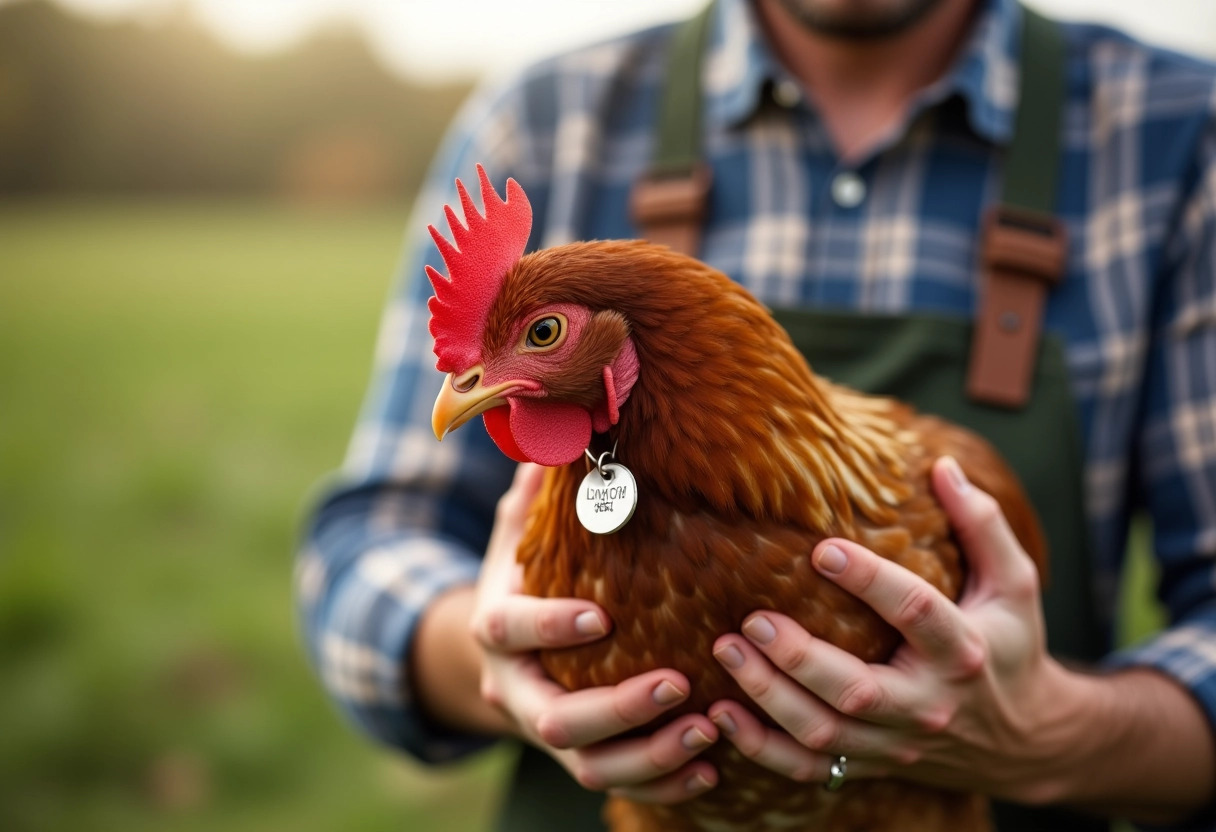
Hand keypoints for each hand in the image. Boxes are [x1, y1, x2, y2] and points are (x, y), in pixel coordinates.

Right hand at [472, 463, 719, 803]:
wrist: (497, 651)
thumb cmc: (522, 575)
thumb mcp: (517, 530)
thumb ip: (537, 494)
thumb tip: (559, 427)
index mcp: (496, 625)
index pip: (508, 631)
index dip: (549, 627)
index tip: (600, 616)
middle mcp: (513, 688)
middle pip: (552, 718)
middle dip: (617, 709)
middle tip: (678, 684)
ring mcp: (543, 731)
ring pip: (587, 766)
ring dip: (649, 757)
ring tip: (707, 733)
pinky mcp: (577, 755)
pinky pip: (616, 785)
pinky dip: (662, 784)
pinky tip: (709, 770)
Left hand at [708, 456, 1088, 803]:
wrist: (1026, 742)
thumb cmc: (1010, 647)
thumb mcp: (1014, 586)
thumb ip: (982, 526)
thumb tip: (943, 466)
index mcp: (962, 649)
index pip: (915, 612)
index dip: (868, 579)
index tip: (821, 549)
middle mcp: (927, 703)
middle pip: (855, 690)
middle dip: (799, 657)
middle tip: (754, 617)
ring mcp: (896, 742)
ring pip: (823, 733)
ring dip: (768, 696)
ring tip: (726, 650)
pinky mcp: (872, 765)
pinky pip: (809, 769)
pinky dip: (761, 748)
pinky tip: (722, 713)